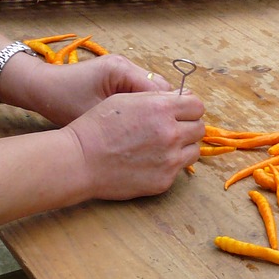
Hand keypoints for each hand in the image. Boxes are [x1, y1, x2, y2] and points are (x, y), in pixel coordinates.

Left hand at [10, 52, 177, 126]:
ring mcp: (123, 70)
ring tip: (154, 133)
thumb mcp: (94, 116)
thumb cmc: (62, 102)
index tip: (174, 136)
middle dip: (166, 112)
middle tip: (166, 136)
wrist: (39, 88)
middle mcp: (126, 66)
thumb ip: (127, 122)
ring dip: (156, 111)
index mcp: (122, 70)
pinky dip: (144, 108)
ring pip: (154, 92)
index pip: (160, 91)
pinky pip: (141, 92)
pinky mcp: (117, 77)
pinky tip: (141, 126)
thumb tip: (158, 133)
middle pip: (161, 90)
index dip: (170, 114)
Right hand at [65, 90, 206, 199]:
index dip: (189, 107)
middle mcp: (170, 133)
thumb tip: (179, 99)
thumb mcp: (125, 99)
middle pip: (199, 128)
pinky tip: (151, 160)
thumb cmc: (97, 126)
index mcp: (161, 108)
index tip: (181, 111)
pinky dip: (170, 164)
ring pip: (194, 150)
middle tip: (171, 129)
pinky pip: (179, 168)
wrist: (80, 160)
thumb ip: (156, 98)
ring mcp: (169, 159)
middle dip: (187, 126)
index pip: (197, 105)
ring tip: (162, 146)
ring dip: (183, 146)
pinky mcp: (164, 180)